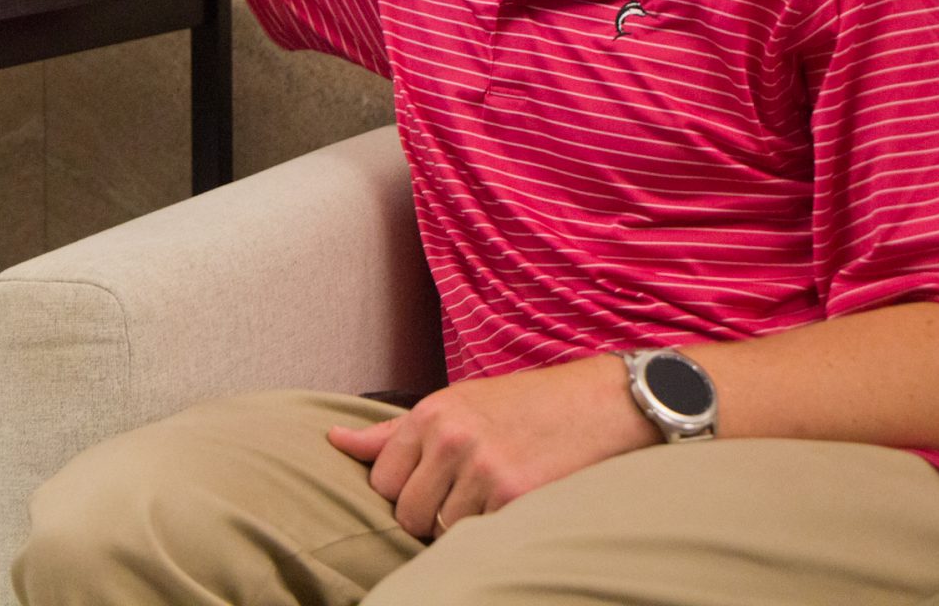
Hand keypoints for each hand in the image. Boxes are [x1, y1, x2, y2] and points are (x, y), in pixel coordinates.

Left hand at [327, 356, 656, 538]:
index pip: (380, 479)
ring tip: (495, 492)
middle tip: (467, 493)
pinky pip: (480, 535)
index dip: (404, 490)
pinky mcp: (514, 495)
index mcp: (431, 413)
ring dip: (465, 523)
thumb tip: (334, 440)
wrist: (605, 403)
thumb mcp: (458, 403)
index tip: (433, 482)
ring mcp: (482, 468)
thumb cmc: (529, 405)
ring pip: (441, 530)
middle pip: (406, 513)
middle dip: (429, 514)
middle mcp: (451, 438)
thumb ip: (396, 432)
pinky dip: (496, 527)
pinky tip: (517, 499)